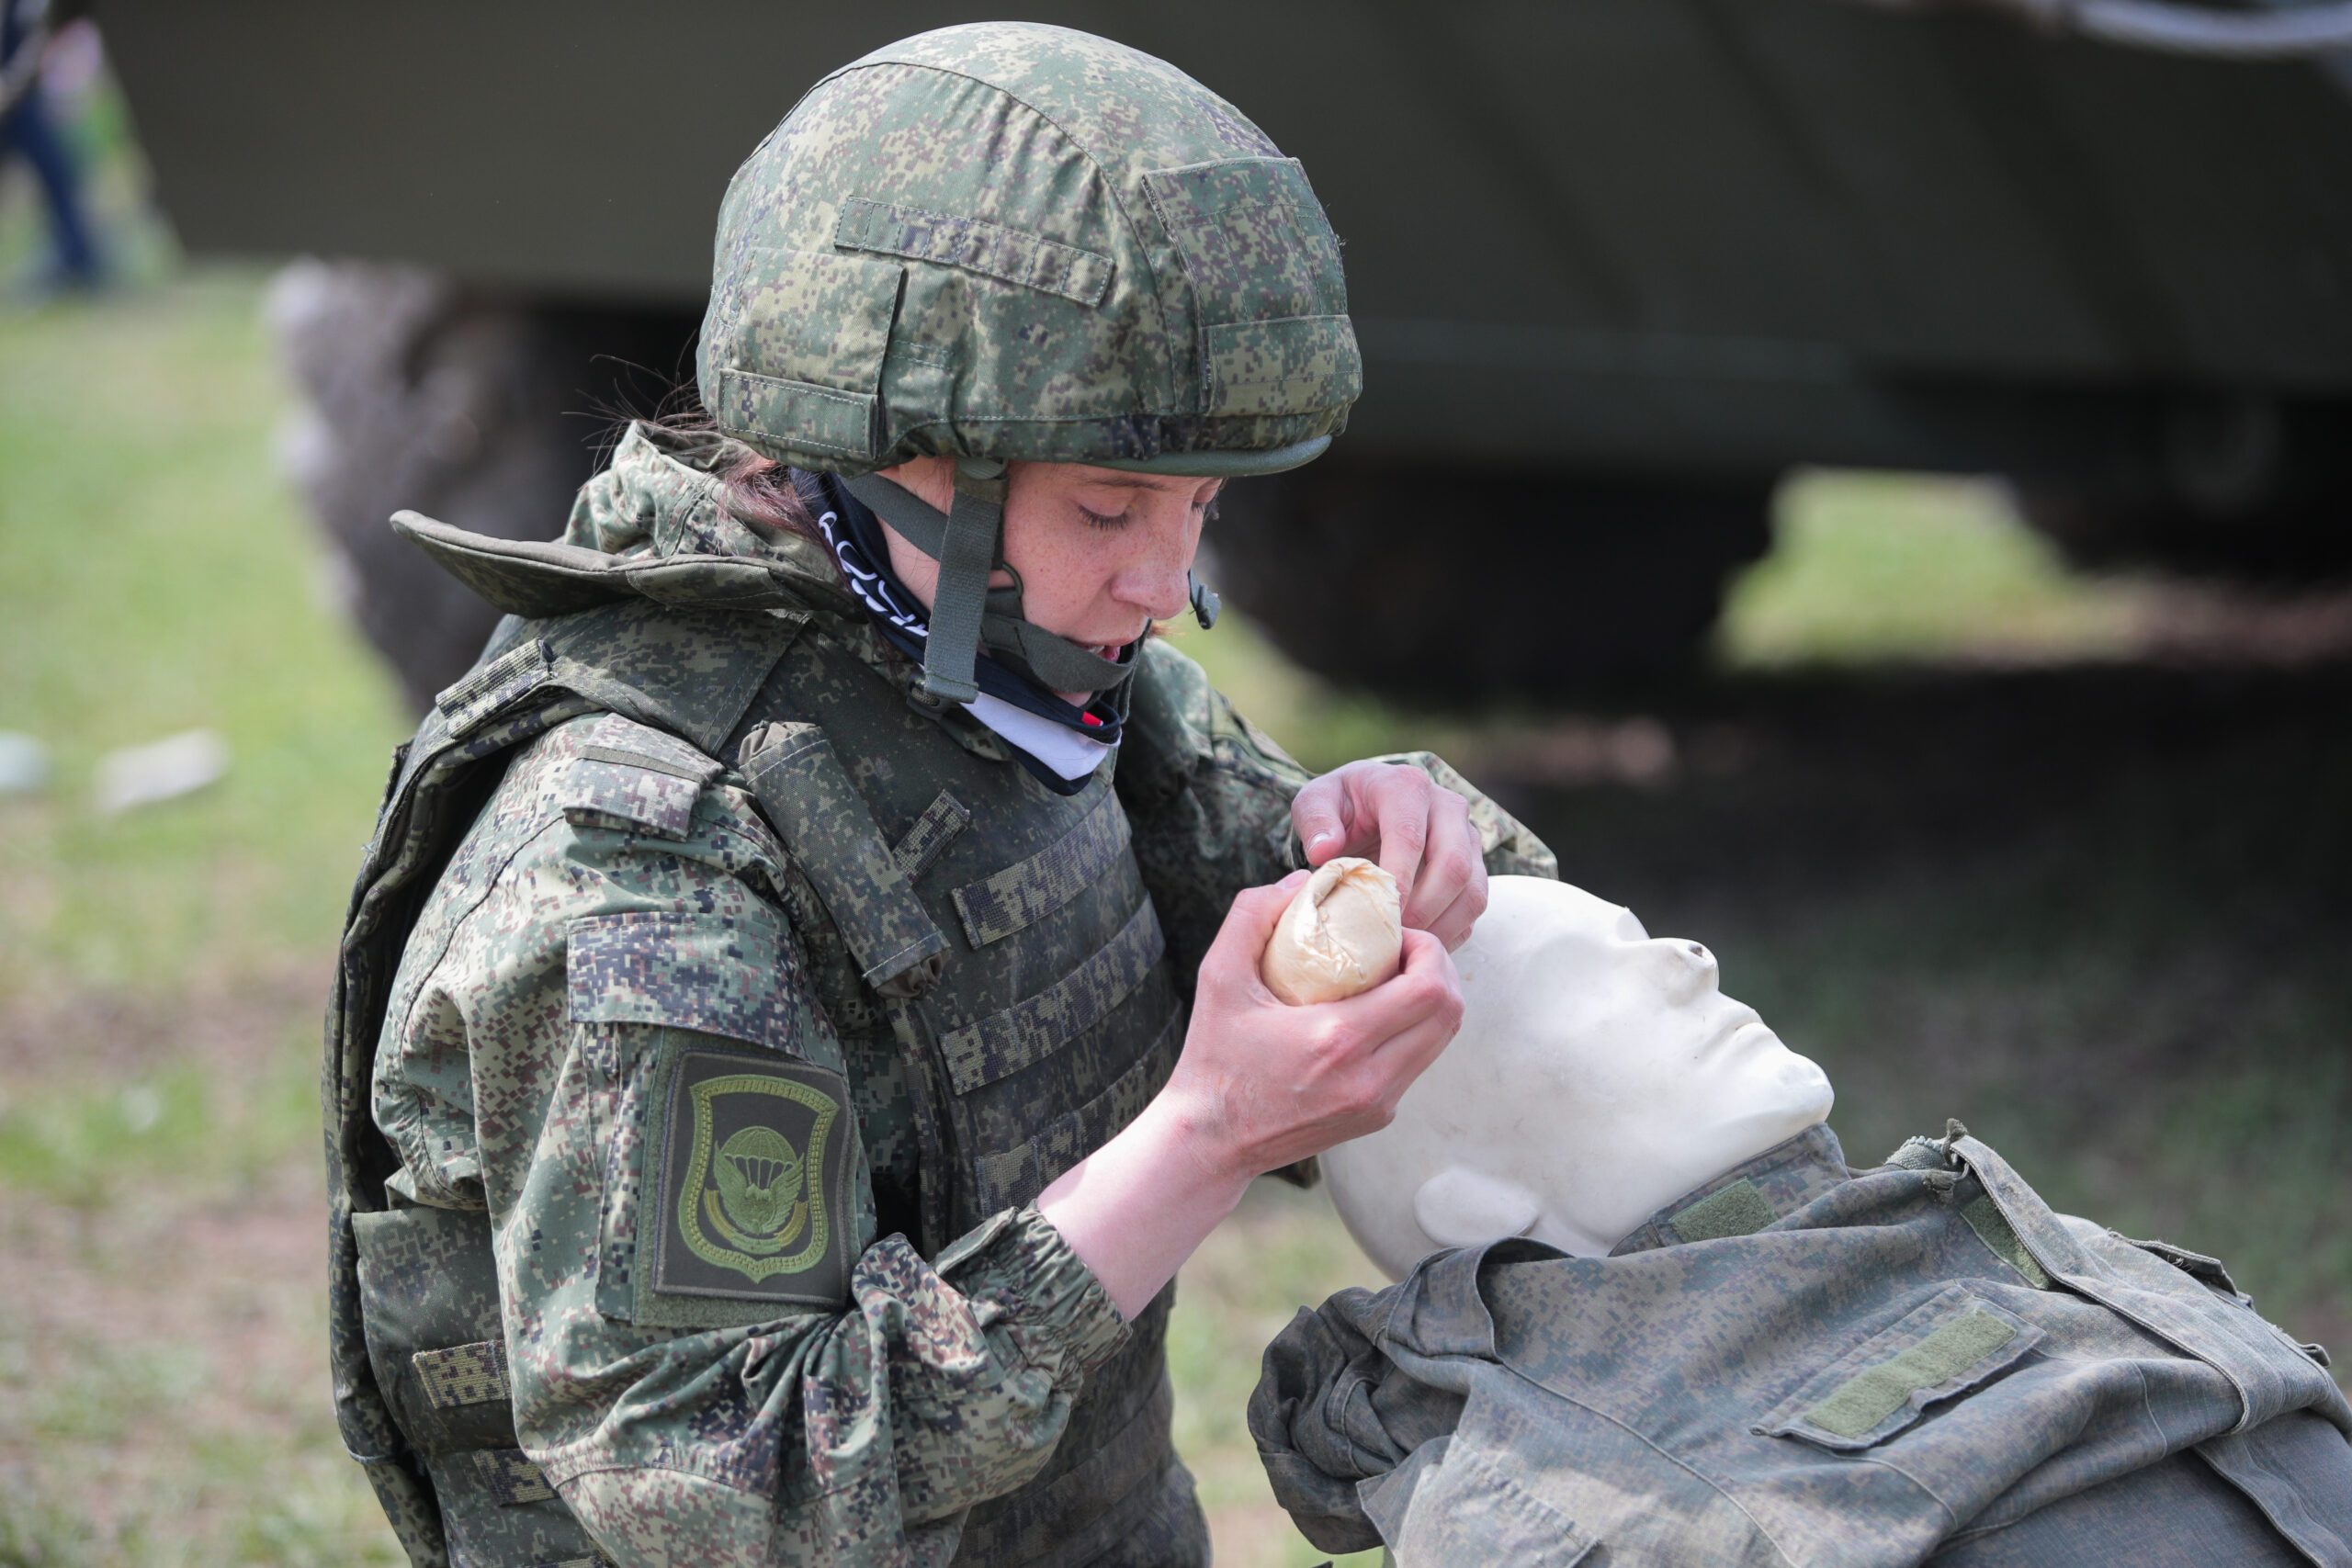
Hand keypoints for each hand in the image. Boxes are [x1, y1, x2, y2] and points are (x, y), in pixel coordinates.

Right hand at [1157, 873, 1464, 1183]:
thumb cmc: (1213, 1056)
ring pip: (1441, 1039)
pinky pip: (1418, 1061)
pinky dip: (1412, 1029)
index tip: (1393, 932)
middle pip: (1450, 1013)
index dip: (1428, 949)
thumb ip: (1251, 915)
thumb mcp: (1217, 976)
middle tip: (1401, 949)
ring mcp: (1379, 1104)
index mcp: (1338, 1040)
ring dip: (1430, 999)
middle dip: (1438, 968)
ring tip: (1392, 977)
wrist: (1212, 1140)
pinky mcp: (1378, 1117)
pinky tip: (1376, 1013)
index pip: (1429, 988)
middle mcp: (1370, 1078)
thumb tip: (1301, 881)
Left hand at [1290, 761, 1488, 948]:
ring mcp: (1468, 839)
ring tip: (1407, 947)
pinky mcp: (1475, 867)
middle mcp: (1448, 808)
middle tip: (1393, 937)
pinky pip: (1474, 907)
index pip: (1410, 835)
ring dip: (1442, 926)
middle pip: (1454, 865)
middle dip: (1424, 909)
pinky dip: (1451, 933)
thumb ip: (1315, 821)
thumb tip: (1323, 851)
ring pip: (1473, 890)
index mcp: (1406, 787)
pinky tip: (1419, 945)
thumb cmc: (1341, 806)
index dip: (1398, 879)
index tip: (1381, 913)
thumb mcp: (1315, 802)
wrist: (1367, 803)